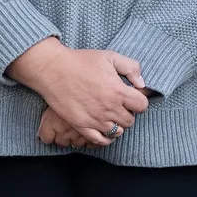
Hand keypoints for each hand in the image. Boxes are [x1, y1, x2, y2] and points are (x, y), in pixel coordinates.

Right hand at [7, 39, 148, 145]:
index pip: (142, 105)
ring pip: (117, 132)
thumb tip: (141, 84)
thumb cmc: (81, 61)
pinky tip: (104, 129)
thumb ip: (131, 67)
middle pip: (130, 120)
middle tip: (119, 104)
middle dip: (127, 112)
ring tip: (109, 115)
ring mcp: (95, 119)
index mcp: (118, 91)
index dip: (138, 100)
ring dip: (116, 124)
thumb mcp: (110, 56)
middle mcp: (109, 108)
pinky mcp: (81, 126)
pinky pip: (100, 140)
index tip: (131, 96)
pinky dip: (105, 138)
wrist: (54, 69)